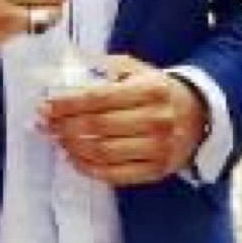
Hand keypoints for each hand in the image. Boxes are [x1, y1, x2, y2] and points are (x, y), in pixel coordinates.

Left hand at [37, 52, 208, 186]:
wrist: (198, 116)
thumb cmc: (158, 91)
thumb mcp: (138, 71)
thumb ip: (103, 68)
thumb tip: (63, 72)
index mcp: (152, 88)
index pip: (99, 98)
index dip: (68, 104)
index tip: (45, 106)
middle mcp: (157, 118)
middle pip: (98, 126)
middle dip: (64, 126)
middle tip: (44, 125)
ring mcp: (157, 147)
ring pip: (102, 152)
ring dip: (72, 147)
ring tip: (57, 140)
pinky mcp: (154, 170)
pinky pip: (112, 174)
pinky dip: (87, 168)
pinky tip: (73, 158)